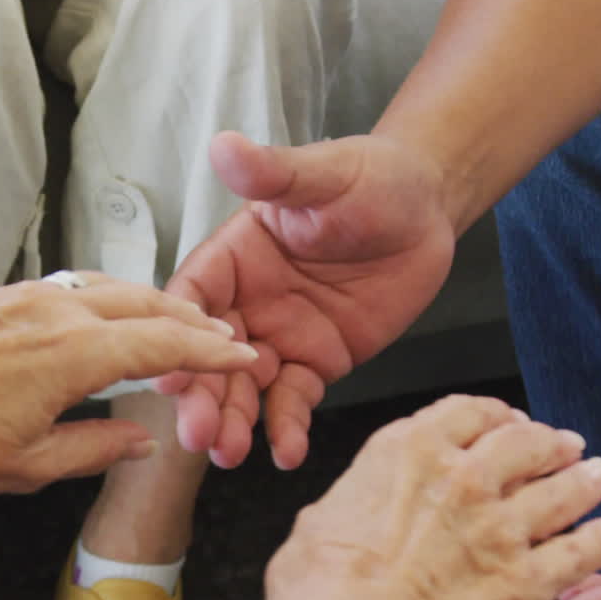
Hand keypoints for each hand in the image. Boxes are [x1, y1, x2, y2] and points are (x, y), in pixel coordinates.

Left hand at [0, 275, 256, 506]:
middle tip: (218, 334)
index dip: (209, 352)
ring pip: (104, 286)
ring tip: (170, 318)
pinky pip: (66, 286)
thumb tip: (137, 441)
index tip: (239, 355)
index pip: (163, 346)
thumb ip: (94, 449)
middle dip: (188, 318)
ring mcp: (22, 300)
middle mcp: (54, 313)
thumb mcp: (28, 466)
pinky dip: (103, 297)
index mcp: (74, 354)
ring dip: (147, 301)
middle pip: (143, 303)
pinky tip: (100, 312)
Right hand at [163, 130, 454, 468]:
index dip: (180, 335)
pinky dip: (288, 427)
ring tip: (230, 453)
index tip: (171, 371)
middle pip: (211, 355)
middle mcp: (248, 302)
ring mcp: (281, 336)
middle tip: (197, 434)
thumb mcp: (323, 174)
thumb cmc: (371, 179)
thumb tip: (224, 146)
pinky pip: (296, 401)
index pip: (193, 298)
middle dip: (202, 395)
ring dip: (235, 421)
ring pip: (246, 388)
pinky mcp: (318, 362)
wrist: (429, 210)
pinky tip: (287, 453)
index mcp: (234, 257)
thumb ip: (274, 172)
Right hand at [265, 395, 600, 599]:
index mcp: (408, 453)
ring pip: (562, 488)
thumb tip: (354, 514)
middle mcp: (462, 478)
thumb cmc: (320, 591)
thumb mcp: (319, 522)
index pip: (466, 413)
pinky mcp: (527, 580)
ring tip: (597, 475)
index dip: (494, 415)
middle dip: (548, 441)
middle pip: (525, 442)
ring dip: (584, 480)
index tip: (505, 422)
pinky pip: (579, 550)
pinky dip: (599, 541)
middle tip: (562, 444)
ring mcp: (501, 527)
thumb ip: (355, 505)